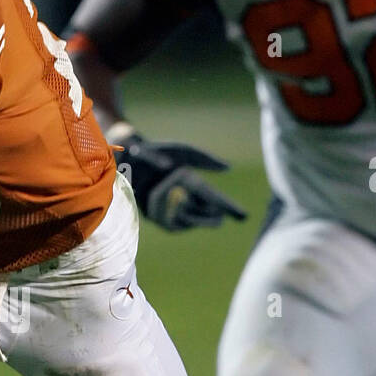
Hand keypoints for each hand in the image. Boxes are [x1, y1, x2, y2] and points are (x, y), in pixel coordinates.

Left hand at [115, 135, 246, 230]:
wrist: (130, 160)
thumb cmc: (159, 151)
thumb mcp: (184, 151)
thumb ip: (205, 159)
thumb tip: (228, 168)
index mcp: (197, 184)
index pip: (218, 199)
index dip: (232, 209)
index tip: (244, 216)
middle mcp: (189, 200)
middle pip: (210, 218)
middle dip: (204, 213)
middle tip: (189, 205)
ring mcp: (174, 211)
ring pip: (188, 222)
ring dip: (177, 206)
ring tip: (162, 189)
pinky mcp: (159, 218)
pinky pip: (169, 224)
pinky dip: (163, 211)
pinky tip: (153, 198)